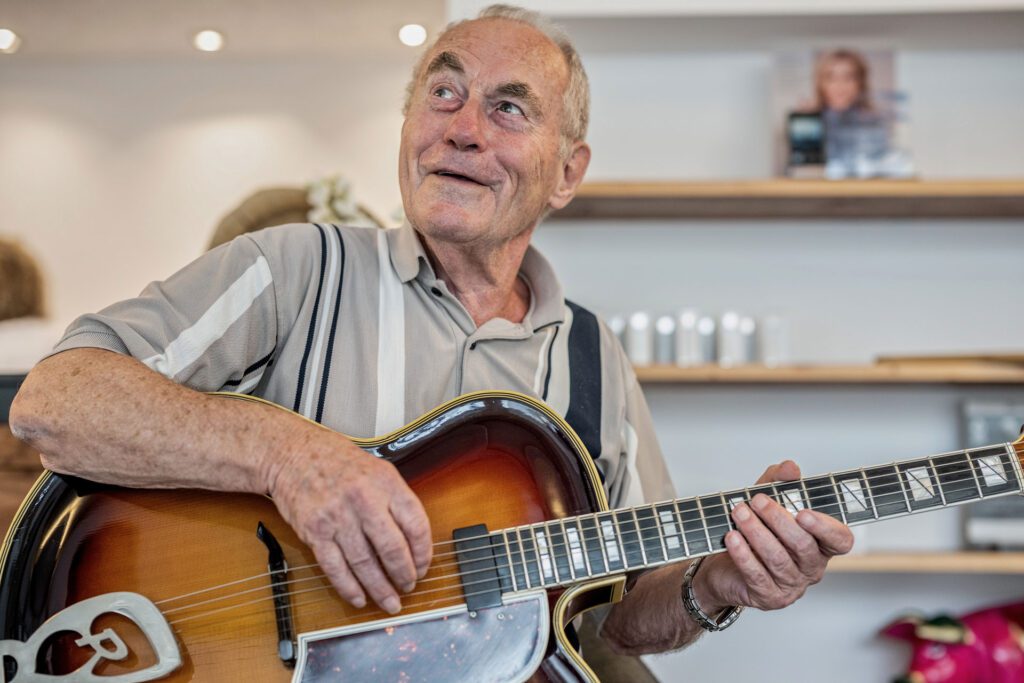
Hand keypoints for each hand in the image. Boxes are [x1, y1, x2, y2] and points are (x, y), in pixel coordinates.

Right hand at [266, 427, 431, 614]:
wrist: (293, 453)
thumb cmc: (338, 462)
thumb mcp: (378, 470)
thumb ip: (397, 501)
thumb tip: (415, 542)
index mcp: (386, 483)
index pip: (416, 525)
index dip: (423, 553)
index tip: (422, 566)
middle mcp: (363, 500)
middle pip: (392, 549)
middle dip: (404, 575)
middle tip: (408, 587)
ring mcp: (337, 517)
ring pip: (365, 564)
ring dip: (380, 588)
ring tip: (389, 601)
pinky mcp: (314, 532)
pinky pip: (335, 568)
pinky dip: (349, 588)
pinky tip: (359, 598)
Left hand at [696, 460, 853, 611]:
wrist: (723, 567)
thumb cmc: (754, 532)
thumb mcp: (766, 501)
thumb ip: (779, 482)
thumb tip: (790, 467)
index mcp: (821, 544)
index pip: (840, 540)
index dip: (826, 528)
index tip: (803, 513)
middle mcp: (811, 568)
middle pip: (803, 546)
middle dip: (778, 520)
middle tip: (757, 500)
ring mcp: (792, 586)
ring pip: (778, 559)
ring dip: (757, 533)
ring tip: (739, 512)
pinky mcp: (769, 597)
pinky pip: (757, 575)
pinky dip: (744, 555)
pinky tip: (732, 538)